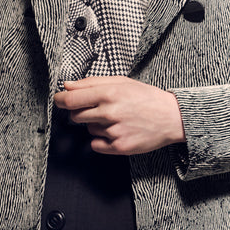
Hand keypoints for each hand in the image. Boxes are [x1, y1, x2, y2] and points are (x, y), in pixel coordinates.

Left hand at [53, 76, 185, 154]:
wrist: (172, 117)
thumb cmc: (146, 97)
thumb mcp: (121, 82)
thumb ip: (92, 82)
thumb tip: (67, 85)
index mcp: (109, 93)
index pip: (71, 99)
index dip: (60, 100)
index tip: (58, 100)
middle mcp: (110, 112)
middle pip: (76, 116)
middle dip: (81, 113)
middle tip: (99, 110)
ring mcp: (114, 131)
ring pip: (88, 130)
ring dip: (96, 125)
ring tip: (117, 120)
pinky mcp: (119, 147)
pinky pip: (96, 144)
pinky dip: (102, 140)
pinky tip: (117, 132)